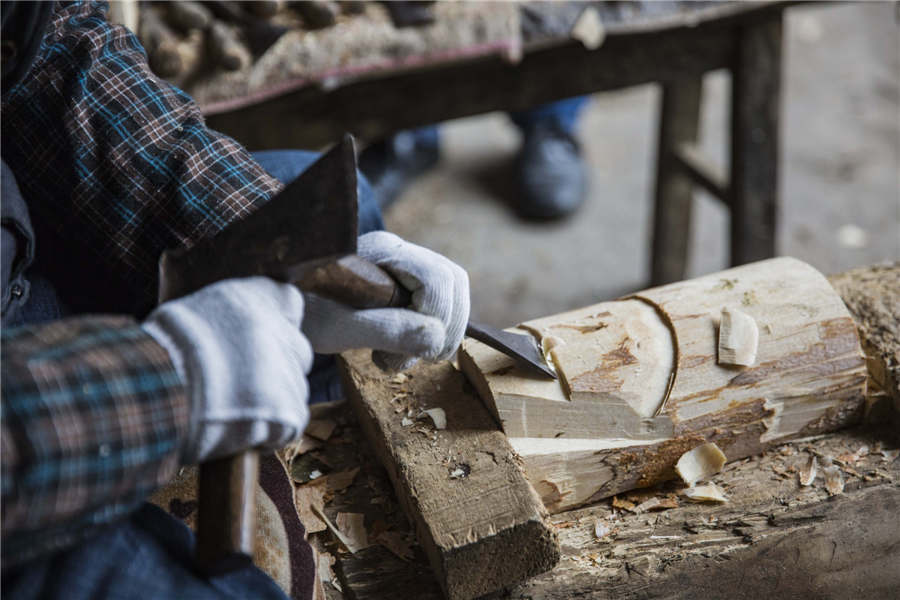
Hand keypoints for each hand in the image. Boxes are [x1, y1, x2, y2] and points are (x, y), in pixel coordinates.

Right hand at [143, 277, 312, 463]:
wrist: (153, 391)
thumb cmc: (159, 354)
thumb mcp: (189, 312)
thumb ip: (227, 313)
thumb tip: (248, 326)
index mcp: (251, 298)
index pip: (289, 301)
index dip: (277, 324)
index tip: (260, 339)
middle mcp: (276, 329)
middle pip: (298, 350)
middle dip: (277, 366)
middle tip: (243, 383)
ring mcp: (285, 371)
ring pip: (296, 388)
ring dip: (275, 401)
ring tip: (235, 410)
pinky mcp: (286, 410)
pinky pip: (293, 422)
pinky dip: (273, 431)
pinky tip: (245, 431)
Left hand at [303, 231, 469, 370]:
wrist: (280, 303)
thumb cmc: (304, 311)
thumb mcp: (341, 327)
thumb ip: (389, 330)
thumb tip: (436, 338)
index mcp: (385, 251)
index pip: (438, 278)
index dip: (439, 316)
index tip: (417, 350)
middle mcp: (399, 252)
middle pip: (452, 281)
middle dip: (447, 325)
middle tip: (423, 358)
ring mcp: (402, 266)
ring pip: (450, 292)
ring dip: (441, 331)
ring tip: (405, 357)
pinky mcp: (402, 284)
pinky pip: (436, 303)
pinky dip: (429, 332)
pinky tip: (399, 351)